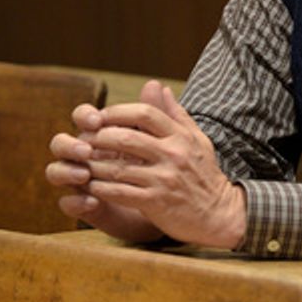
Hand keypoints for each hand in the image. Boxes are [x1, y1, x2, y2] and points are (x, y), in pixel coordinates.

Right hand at [47, 97, 161, 241]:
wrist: (166, 203)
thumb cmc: (157, 165)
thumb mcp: (158, 140)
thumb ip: (154, 114)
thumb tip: (154, 83)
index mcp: (100, 134)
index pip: (83, 118)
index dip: (84, 116)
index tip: (97, 120)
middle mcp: (85, 155)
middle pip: (60, 143)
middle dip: (69, 145)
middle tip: (87, 150)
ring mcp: (81, 180)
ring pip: (56, 171)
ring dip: (66, 171)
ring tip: (85, 175)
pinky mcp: (84, 205)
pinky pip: (68, 203)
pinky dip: (76, 202)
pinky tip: (92, 201)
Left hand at [76, 81, 247, 248]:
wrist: (220, 214)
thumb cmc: (205, 175)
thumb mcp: (197, 140)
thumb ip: (176, 113)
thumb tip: (158, 87)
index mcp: (180, 136)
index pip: (145, 113)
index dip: (117, 112)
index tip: (100, 117)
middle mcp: (172, 154)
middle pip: (126, 137)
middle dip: (99, 137)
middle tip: (83, 140)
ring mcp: (164, 179)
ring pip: (118, 167)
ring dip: (94, 165)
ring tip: (81, 163)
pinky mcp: (156, 202)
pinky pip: (120, 192)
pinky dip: (101, 189)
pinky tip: (91, 186)